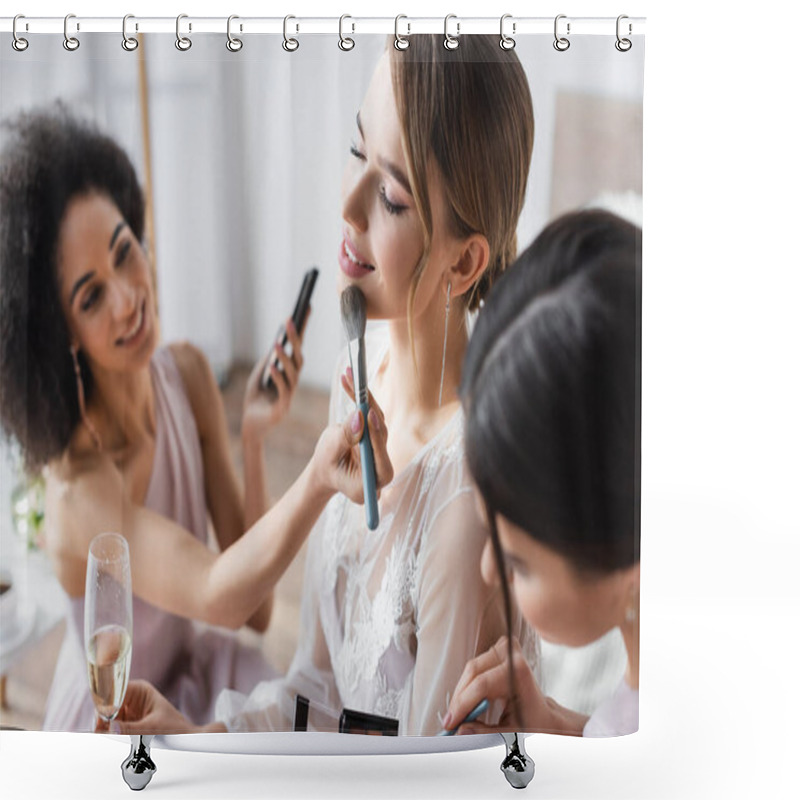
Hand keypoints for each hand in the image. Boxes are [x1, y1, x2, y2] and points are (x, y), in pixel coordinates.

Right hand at [96, 679, 201, 734]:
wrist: (184, 738)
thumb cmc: (174, 728)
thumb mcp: (151, 728)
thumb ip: (130, 728)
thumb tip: (110, 727)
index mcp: (138, 689)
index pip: (113, 690)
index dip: (104, 703)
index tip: (100, 718)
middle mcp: (131, 697)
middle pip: (107, 705)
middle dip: (102, 718)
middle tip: (99, 732)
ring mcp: (127, 710)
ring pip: (107, 717)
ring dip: (104, 727)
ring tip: (104, 737)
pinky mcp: (126, 723)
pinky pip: (111, 727)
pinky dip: (108, 733)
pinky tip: (109, 738)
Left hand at [243, 317, 305, 439]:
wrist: (250, 426)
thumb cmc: (255, 400)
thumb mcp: (259, 375)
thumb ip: (269, 361)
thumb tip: (277, 343)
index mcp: (288, 372)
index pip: (297, 347)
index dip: (302, 328)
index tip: (305, 307)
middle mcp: (292, 382)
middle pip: (298, 357)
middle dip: (295, 338)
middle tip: (290, 320)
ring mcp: (289, 395)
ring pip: (293, 373)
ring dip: (284, 358)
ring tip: (276, 344)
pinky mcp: (282, 408)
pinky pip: (283, 390)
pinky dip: (277, 377)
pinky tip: (270, 367)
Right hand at [311, 373, 392, 503]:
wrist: (326, 469)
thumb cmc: (326, 466)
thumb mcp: (329, 453)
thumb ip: (345, 438)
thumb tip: (360, 417)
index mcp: (370, 482)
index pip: (380, 462)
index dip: (377, 438)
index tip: (370, 415)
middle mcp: (381, 467)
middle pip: (381, 436)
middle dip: (369, 410)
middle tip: (359, 388)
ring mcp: (381, 450)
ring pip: (378, 422)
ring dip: (365, 398)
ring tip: (352, 377)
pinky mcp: (378, 436)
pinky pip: (372, 416)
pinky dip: (362, 399)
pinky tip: (351, 381)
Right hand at [442, 637, 554, 734]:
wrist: (545, 715)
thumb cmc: (534, 723)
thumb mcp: (512, 734)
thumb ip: (485, 733)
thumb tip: (460, 729)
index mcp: (519, 672)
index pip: (482, 685)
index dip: (463, 705)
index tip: (450, 723)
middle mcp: (512, 655)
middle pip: (473, 672)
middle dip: (459, 699)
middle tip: (450, 722)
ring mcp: (505, 649)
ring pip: (471, 669)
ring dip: (461, 693)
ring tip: (458, 716)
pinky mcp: (498, 651)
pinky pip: (475, 668)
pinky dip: (467, 686)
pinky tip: (467, 704)